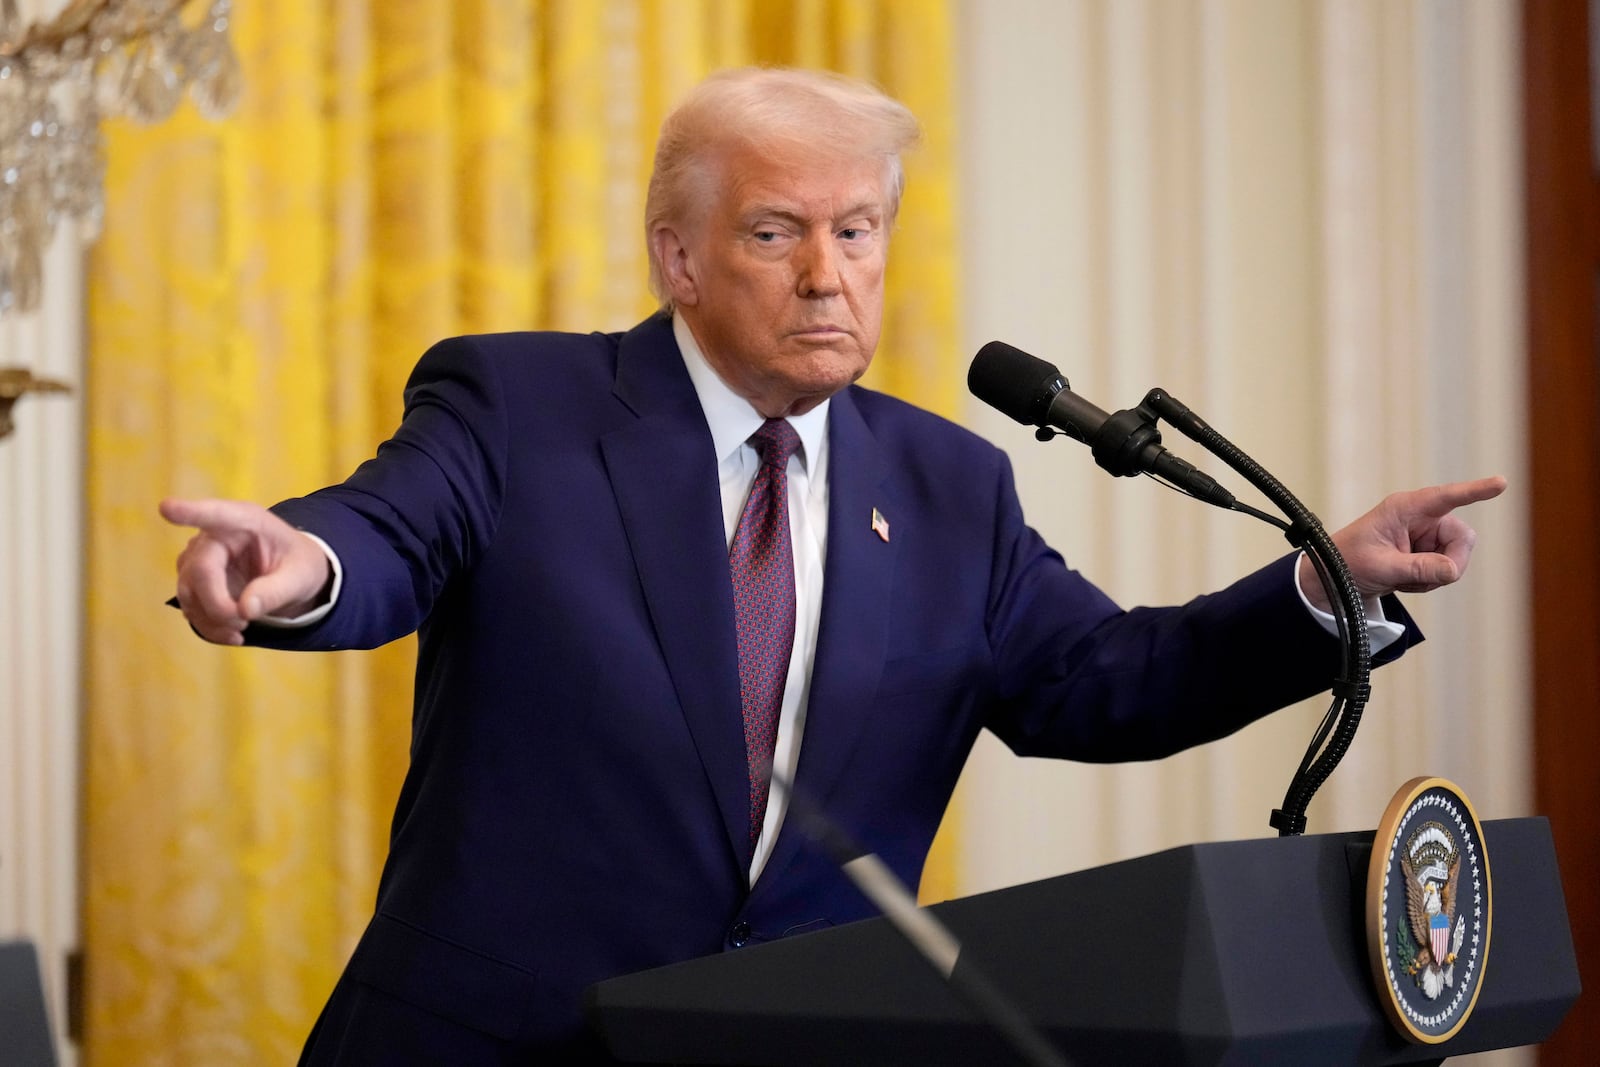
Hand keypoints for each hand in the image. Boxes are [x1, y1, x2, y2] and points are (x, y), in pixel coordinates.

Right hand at [160, 497, 331, 644]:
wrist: (292, 576)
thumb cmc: (298, 564)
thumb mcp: (301, 576)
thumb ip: (276, 591)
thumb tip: (244, 610)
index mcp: (246, 521)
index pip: (215, 515)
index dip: (190, 512)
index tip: (166, 508)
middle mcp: (215, 535)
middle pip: (199, 570)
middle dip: (217, 605)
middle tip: (244, 623)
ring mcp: (199, 558)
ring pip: (188, 592)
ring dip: (212, 620)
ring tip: (243, 629)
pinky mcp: (194, 581)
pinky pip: (190, 607)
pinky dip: (209, 627)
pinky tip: (233, 635)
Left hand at [1297, 476, 1507, 611]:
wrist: (1334, 579)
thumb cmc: (1348, 562)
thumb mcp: (1380, 567)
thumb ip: (1417, 568)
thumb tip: (1453, 570)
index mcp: (1403, 508)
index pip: (1445, 497)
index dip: (1474, 490)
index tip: (1501, 483)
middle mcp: (1419, 517)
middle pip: (1462, 538)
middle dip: (1449, 563)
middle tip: (1419, 579)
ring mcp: (1425, 535)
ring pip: (1457, 557)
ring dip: (1434, 575)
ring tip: (1402, 578)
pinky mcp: (1427, 551)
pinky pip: (1447, 569)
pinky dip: (1429, 581)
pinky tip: (1404, 580)